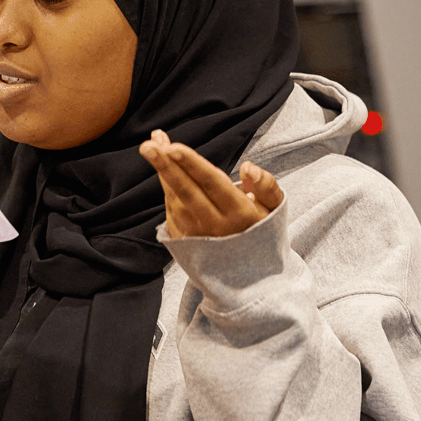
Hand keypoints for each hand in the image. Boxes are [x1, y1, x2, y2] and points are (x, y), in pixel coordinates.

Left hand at [139, 129, 283, 238]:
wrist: (250, 275)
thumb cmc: (261, 230)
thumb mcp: (273, 209)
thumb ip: (266, 185)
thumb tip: (247, 167)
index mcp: (239, 214)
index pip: (213, 184)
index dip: (192, 165)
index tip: (173, 147)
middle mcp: (214, 226)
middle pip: (187, 192)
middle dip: (166, 167)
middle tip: (147, 145)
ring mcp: (196, 236)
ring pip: (174, 199)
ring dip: (163, 172)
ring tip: (153, 146)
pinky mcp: (183, 242)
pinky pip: (171, 210)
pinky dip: (166, 187)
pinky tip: (164, 168)